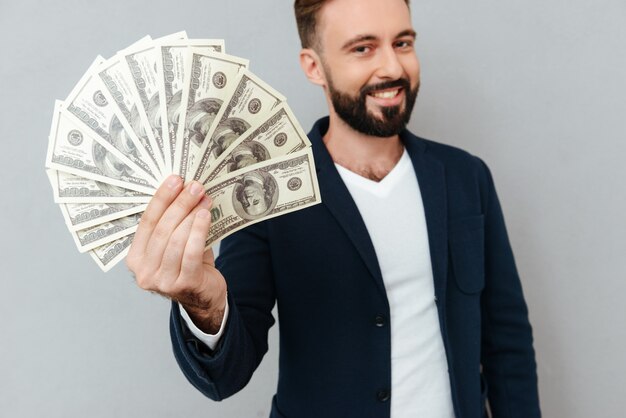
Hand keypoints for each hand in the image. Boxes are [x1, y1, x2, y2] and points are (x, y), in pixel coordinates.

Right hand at [127, 175, 226, 333]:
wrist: (205, 298)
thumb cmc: (188, 265)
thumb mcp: (174, 244)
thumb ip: (174, 223)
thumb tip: (184, 188)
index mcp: (135, 259)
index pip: (146, 222)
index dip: (161, 199)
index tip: (175, 180)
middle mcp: (144, 272)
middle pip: (162, 229)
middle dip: (179, 204)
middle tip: (194, 186)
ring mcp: (163, 281)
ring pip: (176, 239)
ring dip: (191, 215)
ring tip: (203, 199)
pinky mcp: (184, 284)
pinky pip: (191, 252)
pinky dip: (199, 230)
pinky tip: (205, 215)